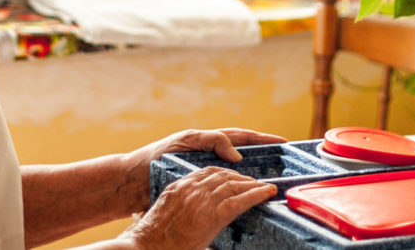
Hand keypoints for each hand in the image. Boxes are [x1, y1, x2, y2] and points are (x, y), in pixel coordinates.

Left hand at [115, 128, 285, 213]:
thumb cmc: (155, 158)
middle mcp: (209, 156)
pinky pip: (224, 191)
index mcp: (207, 142)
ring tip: (270, 184)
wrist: (132, 182)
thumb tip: (238, 154)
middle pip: (244, 156)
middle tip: (284, 165)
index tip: (283, 142)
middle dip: (264, 158)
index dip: (263, 139)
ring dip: (253, 178)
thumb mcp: (184, 141)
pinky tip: (246, 200)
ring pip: (236, 174)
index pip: (242, 138)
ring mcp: (205, 173)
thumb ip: (212, 141)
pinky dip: (237, 194)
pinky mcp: (199, 190)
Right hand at [122, 166, 276, 249]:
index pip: (207, 173)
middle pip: (223, 175)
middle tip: (254, 182)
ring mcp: (202, 200)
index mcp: (179, 187)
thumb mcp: (165, 214)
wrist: (147, 246)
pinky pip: (239, 201)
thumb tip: (188, 214)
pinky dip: (256, 195)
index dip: (224, 173)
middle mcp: (192, 189)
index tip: (234, 177)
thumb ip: (180, 207)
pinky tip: (267, 192)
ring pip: (233, 185)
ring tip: (263, 187)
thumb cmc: (153, 237)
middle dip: (241, 178)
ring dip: (252, 185)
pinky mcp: (212, 215)